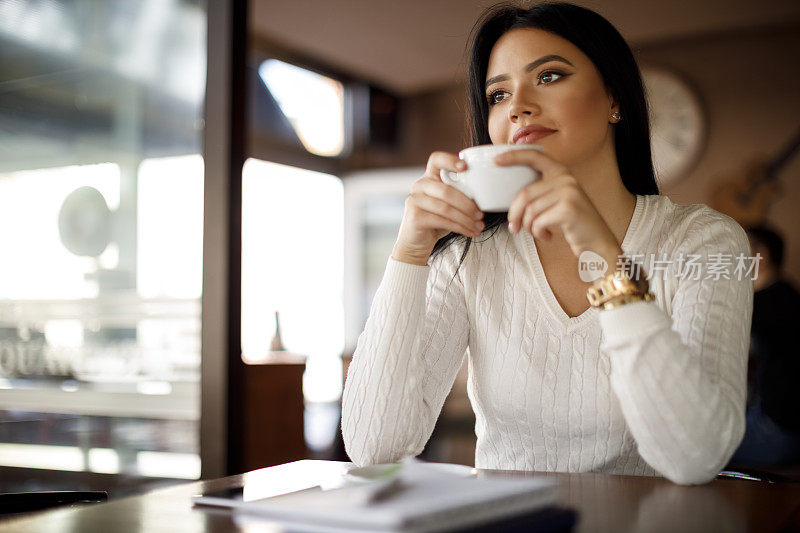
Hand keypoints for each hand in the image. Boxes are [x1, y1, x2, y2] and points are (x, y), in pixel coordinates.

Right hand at [392, 151, 484, 264]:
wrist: (416, 243)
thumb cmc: (436, 221)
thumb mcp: (448, 205)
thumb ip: (459, 196)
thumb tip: (484, 200)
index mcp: (429, 177)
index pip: (436, 160)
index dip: (450, 160)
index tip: (465, 168)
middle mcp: (419, 186)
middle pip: (446, 190)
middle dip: (467, 204)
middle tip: (480, 214)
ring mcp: (414, 200)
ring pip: (446, 208)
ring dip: (465, 219)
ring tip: (478, 226)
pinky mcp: (415, 217)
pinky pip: (442, 221)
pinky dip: (460, 227)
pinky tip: (469, 232)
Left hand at [497, 148, 620, 261]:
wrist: (597, 242)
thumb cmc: (573, 223)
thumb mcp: (558, 201)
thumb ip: (541, 193)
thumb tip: (512, 201)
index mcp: (562, 172)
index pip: (535, 156)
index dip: (514, 156)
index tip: (496, 160)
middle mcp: (566, 179)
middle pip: (525, 194)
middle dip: (514, 214)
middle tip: (513, 227)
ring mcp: (569, 192)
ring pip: (530, 210)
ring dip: (528, 227)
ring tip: (537, 232)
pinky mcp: (568, 209)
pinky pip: (538, 222)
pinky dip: (538, 233)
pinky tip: (548, 236)